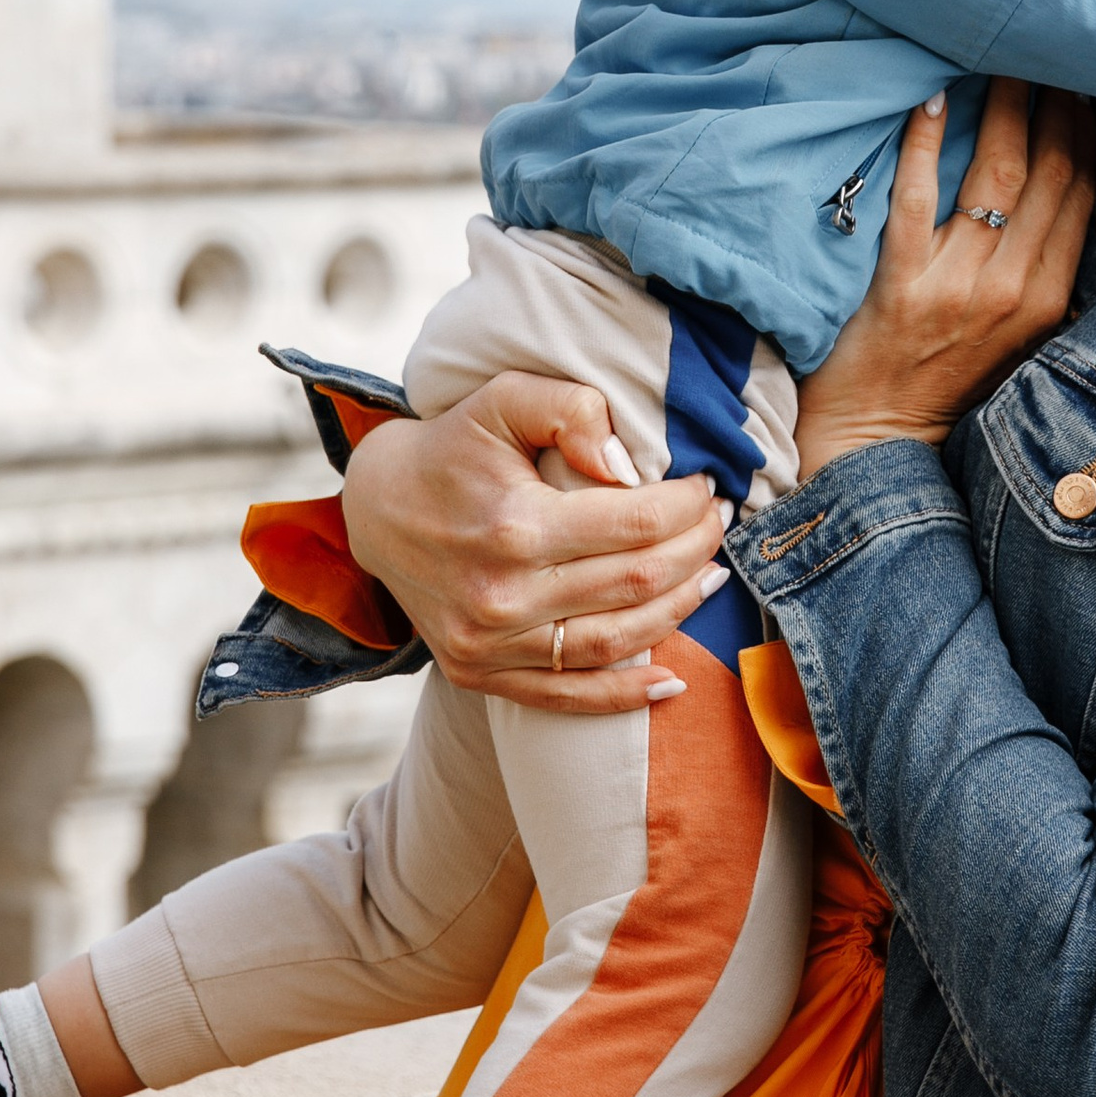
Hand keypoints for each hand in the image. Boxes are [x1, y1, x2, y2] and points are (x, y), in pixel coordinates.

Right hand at [343, 375, 731, 713]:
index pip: (636, 524)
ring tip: (711, 578)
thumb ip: (570, 411)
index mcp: (515, 524)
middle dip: (695, 551)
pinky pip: (567, 697)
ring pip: (615, 641)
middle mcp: (503, 593)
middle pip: (636, 582)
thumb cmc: (453, 448)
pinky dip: (626, 696)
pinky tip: (673, 680)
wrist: (376, 508)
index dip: (687, 507)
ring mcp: (489, 643)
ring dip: (678, 612)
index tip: (707, 487)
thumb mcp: (502, 399)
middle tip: (718, 525)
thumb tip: (626, 467)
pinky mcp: (477, 673)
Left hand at [794, 77, 1095, 478]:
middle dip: (1049, 104)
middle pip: (1047, 171)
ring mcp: (958, 285)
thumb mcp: (1019, 336)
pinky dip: (926, 143)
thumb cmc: (947, 382)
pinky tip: (929, 100)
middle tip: (1040, 54)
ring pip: (995, 173)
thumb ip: (1041, 272)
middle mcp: (1013, 288)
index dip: (1081, 130)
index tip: (1074, 85)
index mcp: (1050, 298)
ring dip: (1002, 107)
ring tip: (997, 62)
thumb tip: (1060, 191)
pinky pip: (917, 196)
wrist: (878, 440)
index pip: (1080, 192)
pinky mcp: (901, 284)